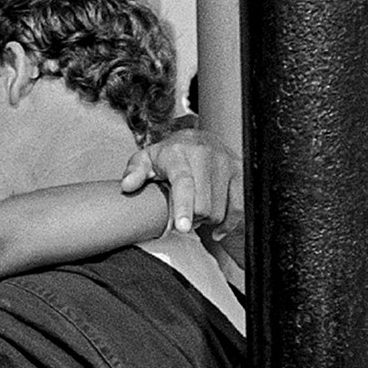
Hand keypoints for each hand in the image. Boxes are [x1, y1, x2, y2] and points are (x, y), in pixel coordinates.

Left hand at [121, 129, 242, 238]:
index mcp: (179, 153)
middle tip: (180, 216)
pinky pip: (239, 206)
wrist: (198, 137)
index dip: (183, 207)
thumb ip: (134, 171)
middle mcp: (206, 155)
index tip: (182, 227)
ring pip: (219, 210)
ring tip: (194, 212)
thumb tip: (127, 185)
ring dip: (205, 220)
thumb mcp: (145, 159)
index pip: (184, 183)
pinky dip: (228, 223)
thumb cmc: (168, 154)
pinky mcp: (240, 172)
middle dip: (191, 218)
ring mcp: (226, 163)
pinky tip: (217, 230)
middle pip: (203, 205)